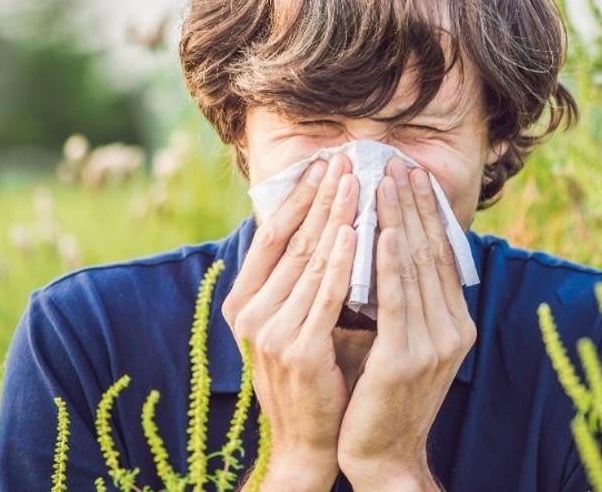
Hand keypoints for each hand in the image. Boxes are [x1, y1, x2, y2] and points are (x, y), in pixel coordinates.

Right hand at [221, 154, 359, 490]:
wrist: (308, 442)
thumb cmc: (312, 377)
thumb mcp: (296, 322)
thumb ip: (303, 281)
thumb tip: (328, 226)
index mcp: (245, 302)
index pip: (272, 236)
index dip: (298, 197)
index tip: (323, 163)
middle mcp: (250, 313)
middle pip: (292, 241)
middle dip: (322, 196)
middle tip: (346, 158)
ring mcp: (270, 332)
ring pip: (311, 261)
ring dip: (336, 216)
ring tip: (356, 181)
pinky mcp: (298, 350)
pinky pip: (326, 295)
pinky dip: (342, 261)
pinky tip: (357, 232)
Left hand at [337, 158, 476, 489]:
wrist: (383, 456)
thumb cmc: (383, 398)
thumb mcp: (403, 344)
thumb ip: (405, 304)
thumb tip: (392, 252)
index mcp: (455, 324)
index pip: (441, 257)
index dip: (428, 214)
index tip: (413, 176)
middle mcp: (453, 330)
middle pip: (433, 254)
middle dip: (416, 205)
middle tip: (401, 163)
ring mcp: (434, 345)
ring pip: (417, 268)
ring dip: (403, 220)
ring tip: (388, 182)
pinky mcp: (406, 359)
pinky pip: (398, 299)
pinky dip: (393, 262)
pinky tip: (386, 231)